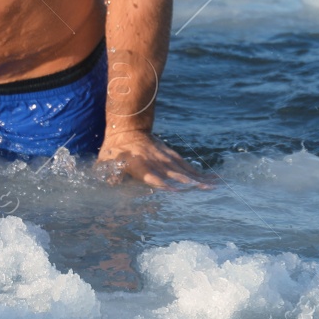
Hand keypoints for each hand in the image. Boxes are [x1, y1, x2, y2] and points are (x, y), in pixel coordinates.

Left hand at [98, 129, 214, 188]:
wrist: (126, 127)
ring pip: (183, 169)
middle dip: (189, 182)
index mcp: (139, 164)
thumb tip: (108, 185)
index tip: (176, 190)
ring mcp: (164, 157)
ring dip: (198, 178)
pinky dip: (197, 171)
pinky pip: (185, 164)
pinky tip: (209, 178)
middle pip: (174, 173)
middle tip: (205, 190)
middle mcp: (155, 161)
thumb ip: (107, 175)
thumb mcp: (105, 162)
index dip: (163, 183)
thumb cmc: (114, 149)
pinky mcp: (170, 155)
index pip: (152, 176)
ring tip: (213, 186)